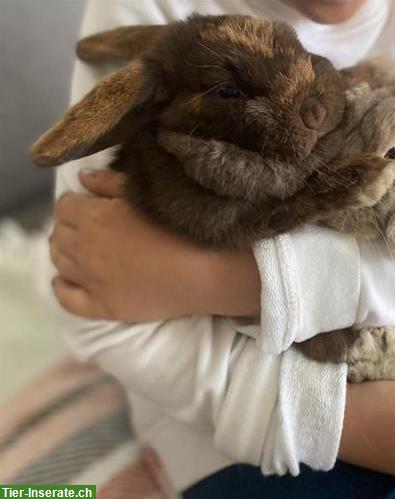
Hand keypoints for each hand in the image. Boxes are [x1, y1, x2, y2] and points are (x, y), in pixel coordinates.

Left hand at [50, 169, 260, 320]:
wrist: (205, 271)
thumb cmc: (181, 227)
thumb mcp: (146, 194)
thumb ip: (110, 182)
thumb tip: (82, 178)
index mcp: (94, 217)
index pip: (64, 206)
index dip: (75, 203)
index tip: (89, 205)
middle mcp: (85, 249)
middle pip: (59, 233)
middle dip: (69, 227)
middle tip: (89, 227)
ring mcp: (92, 281)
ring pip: (59, 262)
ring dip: (64, 252)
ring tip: (81, 249)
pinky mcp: (103, 306)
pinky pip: (68, 300)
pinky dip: (61, 288)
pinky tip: (65, 281)